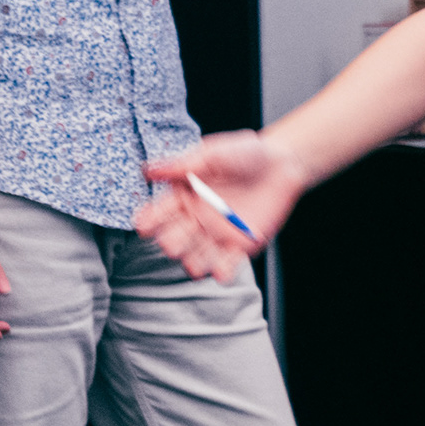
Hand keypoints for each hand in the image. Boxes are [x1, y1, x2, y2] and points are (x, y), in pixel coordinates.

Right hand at [139, 131, 306, 283]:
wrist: (280, 164)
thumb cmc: (245, 153)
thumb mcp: (213, 154)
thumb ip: (182, 165)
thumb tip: (147, 170)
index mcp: (183, 197)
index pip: (160, 213)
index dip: (150, 220)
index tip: (144, 226)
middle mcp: (195, 220)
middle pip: (174, 239)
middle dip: (171, 243)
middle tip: (172, 244)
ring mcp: (215, 235)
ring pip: (196, 258)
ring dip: (193, 262)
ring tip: (193, 265)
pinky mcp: (239, 246)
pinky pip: (226, 265)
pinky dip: (222, 271)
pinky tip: (220, 271)